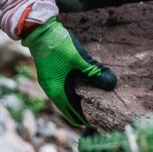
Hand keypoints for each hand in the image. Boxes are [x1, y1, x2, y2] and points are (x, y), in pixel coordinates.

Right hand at [0, 0, 115, 126]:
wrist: (40, 32)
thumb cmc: (59, 46)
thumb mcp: (81, 59)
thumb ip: (95, 72)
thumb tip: (112, 84)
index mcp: (59, 92)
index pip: (75, 115)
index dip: (88, 119)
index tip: (102, 119)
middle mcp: (52, 92)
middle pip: (70, 110)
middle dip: (85, 112)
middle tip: (102, 110)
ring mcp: (49, 85)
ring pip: (66, 101)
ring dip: (78, 101)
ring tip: (95, 98)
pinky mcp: (49, 76)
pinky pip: (63, 91)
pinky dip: (73, 93)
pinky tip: (83, 85)